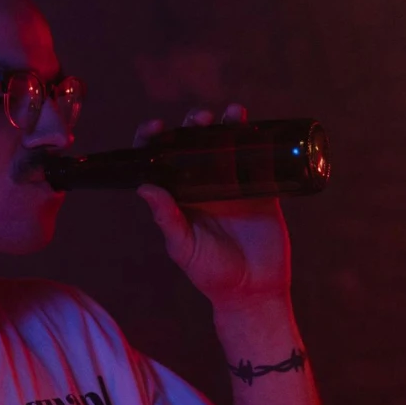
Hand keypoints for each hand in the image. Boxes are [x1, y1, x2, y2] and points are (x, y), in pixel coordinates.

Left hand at [134, 105, 292, 308]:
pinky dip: (258, 140)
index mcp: (178, 196)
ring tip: (228, 114)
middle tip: (198, 119)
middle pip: (193, 145)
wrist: (253, 290)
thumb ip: (167, 220)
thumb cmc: (212, 273)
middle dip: (192, 125)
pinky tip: (255, 126)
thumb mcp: (185, 248)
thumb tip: (144, 188)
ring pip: (225, 145)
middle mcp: (202, 184)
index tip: (154, 127)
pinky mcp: (261, 189)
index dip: (153, 140)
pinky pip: (259, 159)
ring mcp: (232, 184)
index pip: (160, 161)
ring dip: (224, 124)